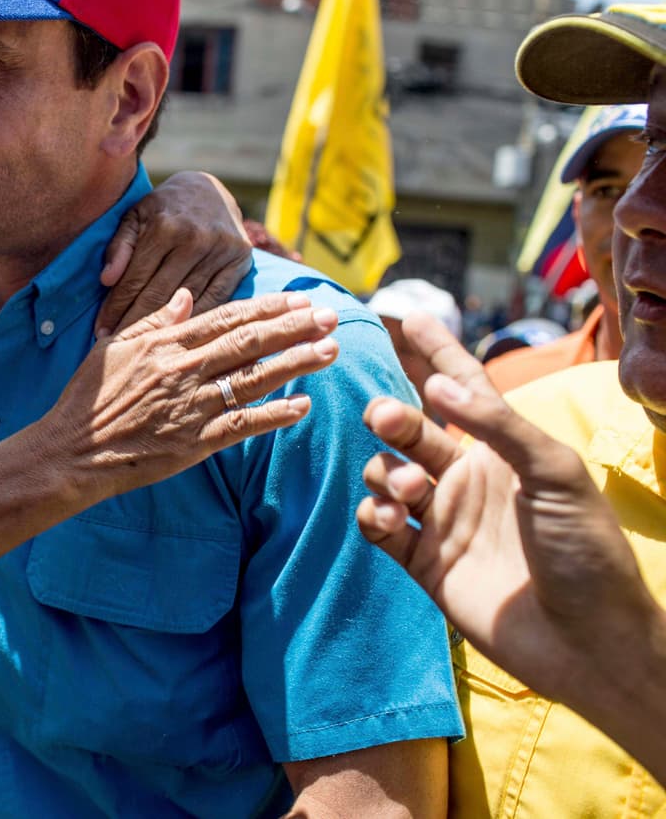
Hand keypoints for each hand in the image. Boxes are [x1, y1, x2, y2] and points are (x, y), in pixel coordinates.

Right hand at [51, 288, 338, 499]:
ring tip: (330, 350)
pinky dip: (275, 415)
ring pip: (255, 379)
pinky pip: (243, 425)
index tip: (298, 299)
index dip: (267, 307)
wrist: (71, 452)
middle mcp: (183, 371)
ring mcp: (191, 407)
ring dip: (297, 364)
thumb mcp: (114, 347)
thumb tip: (187, 296)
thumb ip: (155, 321)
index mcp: (166, 345)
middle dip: (295, 328)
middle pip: (250, 343)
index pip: (227, 318)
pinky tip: (303, 405)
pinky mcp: (195, 443)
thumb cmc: (88, 399)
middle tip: (330, 315)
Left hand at [95, 172, 250, 336]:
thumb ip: (119, 245)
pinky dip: (195, 320)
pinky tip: (177, 336)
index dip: (115, 307)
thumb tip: (106, 279)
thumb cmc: (165, 208)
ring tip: (141, 347)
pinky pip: (215, 301)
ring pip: (185, 302)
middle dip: (133, 323)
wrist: (211, 191)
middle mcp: (195, 239)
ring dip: (161, 328)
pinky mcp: (240, 262)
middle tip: (115, 347)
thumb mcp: (136, 215)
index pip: (134, 278)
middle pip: (158, 295)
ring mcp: (220, 252)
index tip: (99, 331)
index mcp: (165, 226)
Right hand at [355, 314, 653, 706]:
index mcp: (504, 452)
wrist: (586, 641)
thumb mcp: (556, 473)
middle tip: (383, 415)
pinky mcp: (422, 563)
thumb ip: (497, 426)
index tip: (401, 316)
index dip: (434, 352)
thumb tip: (438, 387)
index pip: (462, 389)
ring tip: (407, 493)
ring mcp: (442, 521)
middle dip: (390, 415)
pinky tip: (384, 519)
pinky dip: (370, 516)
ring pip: (385, 474)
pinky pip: (377, 527)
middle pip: (411, 429)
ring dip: (384, 472)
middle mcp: (467, 479)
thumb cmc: (586, 550)